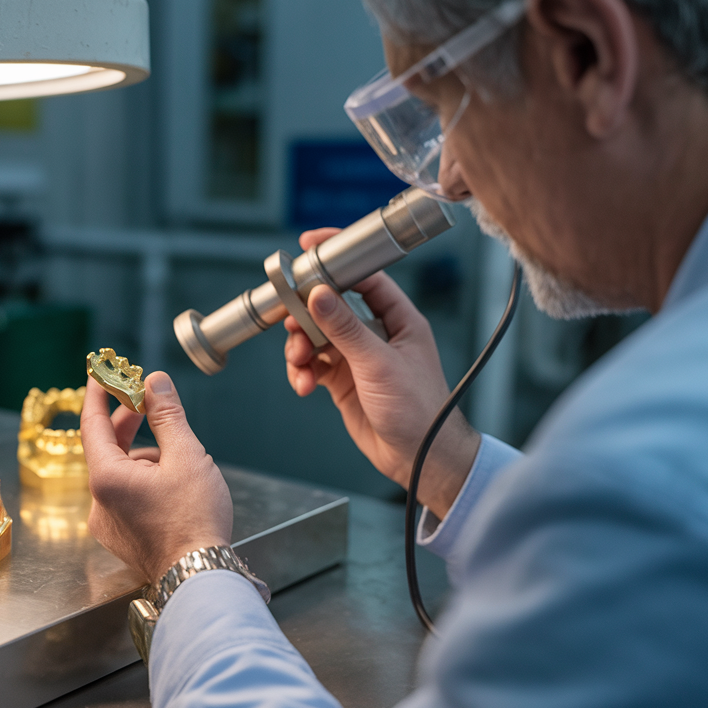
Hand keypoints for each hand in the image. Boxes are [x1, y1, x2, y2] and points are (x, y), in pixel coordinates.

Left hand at [80, 372, 232, 583]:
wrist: (200, 578)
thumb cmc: (195, 520)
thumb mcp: (186, 456)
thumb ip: (167, 415)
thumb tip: (155, 382)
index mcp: (107, 478)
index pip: (92, 425)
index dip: (97, 395)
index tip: (101, 373)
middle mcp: (99, 502)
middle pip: (107, 449)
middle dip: (128, 424)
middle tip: (147, 402)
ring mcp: (109, 524)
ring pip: (121, 474)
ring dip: (145, 457)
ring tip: (181, 460)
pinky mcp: (122, 537)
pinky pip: (127, 496)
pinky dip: (146, 482)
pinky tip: (176, 486)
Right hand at [286, 228, 480, 517]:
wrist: (418, 458)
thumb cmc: (419, 410)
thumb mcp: (378, 364)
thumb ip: (345, 328)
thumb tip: (318, 293)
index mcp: (398, 319)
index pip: (365, 276)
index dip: (337, 260)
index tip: (309, 249)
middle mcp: (377, 333)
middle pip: (331, 305)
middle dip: (306, 314)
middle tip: (288, 319)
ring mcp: (358, 356)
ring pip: (316, 336)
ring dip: (300, 348)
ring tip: (300, 365)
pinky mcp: (342, 379)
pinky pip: (312, 365)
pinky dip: (303, 372)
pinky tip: (305, 386)